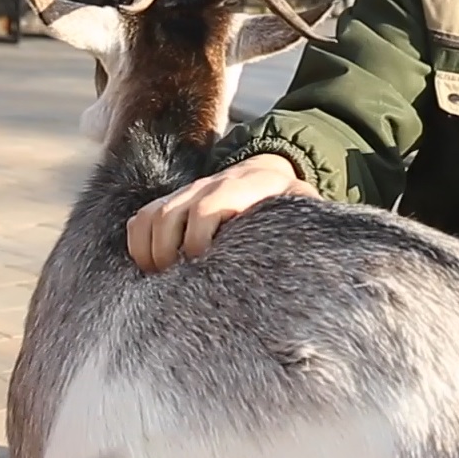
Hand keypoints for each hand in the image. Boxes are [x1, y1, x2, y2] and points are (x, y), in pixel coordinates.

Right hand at [126, 154, 316, 272]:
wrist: (268, 172)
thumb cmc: (287, 203)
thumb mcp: (303, 206)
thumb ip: (307, 220)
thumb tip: (321, 248)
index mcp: (242, 189)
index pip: (207, 208)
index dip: (198, 240)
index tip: (204, 267)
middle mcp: (208, 187)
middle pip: (170, 215)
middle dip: (168, 253)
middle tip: (180, 284)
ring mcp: (185, 195)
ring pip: (150, 217)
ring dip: (148, 251)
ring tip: (162, 281)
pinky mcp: (170, 204)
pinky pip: (140, 219)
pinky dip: (138, 244)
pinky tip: (151, 269)